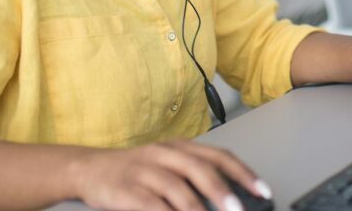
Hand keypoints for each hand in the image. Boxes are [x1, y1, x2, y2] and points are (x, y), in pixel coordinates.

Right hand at [69, 139, 271, 210]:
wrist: (88, 169)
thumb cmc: (136, 172)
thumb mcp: (168, 166)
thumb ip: (196, 178)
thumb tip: (232, 199)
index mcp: (180, 147)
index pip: (219, 156)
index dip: (243, 173)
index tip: (263, 191)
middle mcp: (164, 154)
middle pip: (200, 169)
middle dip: (223, 191)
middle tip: (238, 210)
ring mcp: (144, 170)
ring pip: (177, 188)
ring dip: (197, 209)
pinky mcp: (126, 190)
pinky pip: (151, 205)